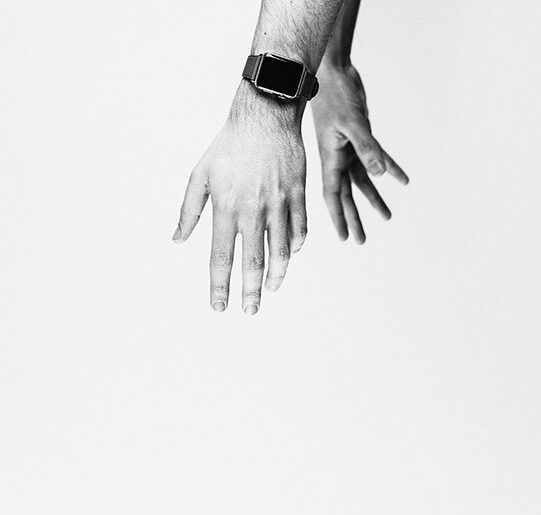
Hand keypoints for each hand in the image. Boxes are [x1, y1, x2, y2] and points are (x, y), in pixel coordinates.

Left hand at [173, 82, 307, 314]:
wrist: (265, 115)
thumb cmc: (229, 145)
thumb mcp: (200, 174)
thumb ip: (188, 211)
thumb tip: (177, 240)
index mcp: (225, 207)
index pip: (220, 257)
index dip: (219, 285)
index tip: (219, 307)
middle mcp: (253, 210)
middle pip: (251, 262)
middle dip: (249, 292)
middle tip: (249, 311)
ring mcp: (279, 204)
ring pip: (280, 251)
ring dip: (276, 275)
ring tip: (270, 290)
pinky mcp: (298, 196)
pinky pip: (300, 229)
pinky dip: (295, 247)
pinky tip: (290, 257)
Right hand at [311, 64, 408, 242]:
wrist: (334, 71)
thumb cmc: (336, 95)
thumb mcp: (353, 123)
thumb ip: (367, 148)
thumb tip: (380, 174)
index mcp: (332, 159)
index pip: (334, 195)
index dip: (340, 218)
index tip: (345, 237)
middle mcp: (339, 158)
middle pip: (347, 194)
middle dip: (355, 218)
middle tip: (361, 240)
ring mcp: (350, 148)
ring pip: (363, 180)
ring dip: (374, 198)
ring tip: (386, 217)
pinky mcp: (362, 137)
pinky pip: (378, 158)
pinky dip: (391, 168)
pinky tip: (403, 180)